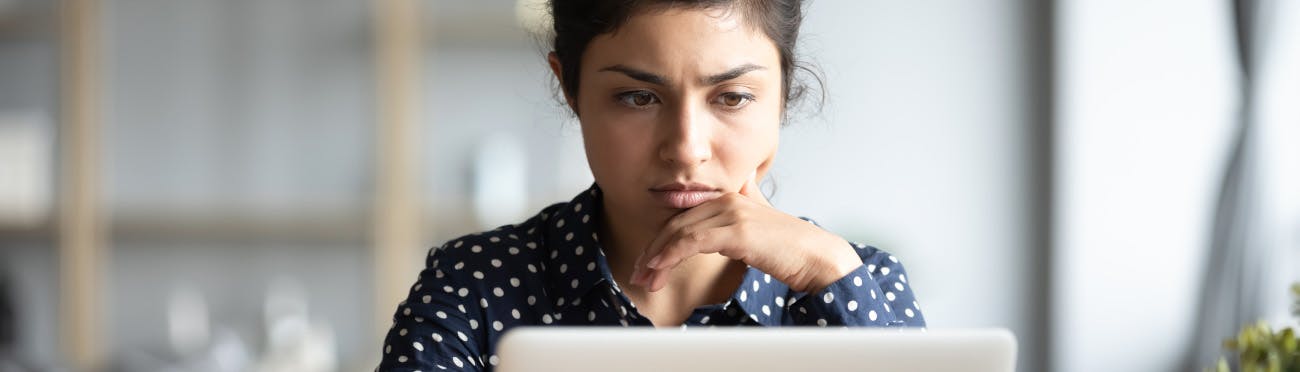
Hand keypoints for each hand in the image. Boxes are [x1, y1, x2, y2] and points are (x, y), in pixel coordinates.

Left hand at [629, 174, 862, 292]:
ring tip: (646, 280)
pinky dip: (670, 255)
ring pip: (679, 233)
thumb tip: (740, 187)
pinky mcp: (736, 231)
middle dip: (652, 251)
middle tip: (639, 275)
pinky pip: (692, 241)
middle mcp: (726, 200)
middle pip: (675, 224)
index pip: (682, 217)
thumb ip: (744, 206)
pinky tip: (660, 269)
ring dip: (657, 258)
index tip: (646, 263)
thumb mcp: (759, 222)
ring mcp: (731, 213)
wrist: (816, 257)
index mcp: (728, 197)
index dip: (660, 240)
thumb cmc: (788, 247)